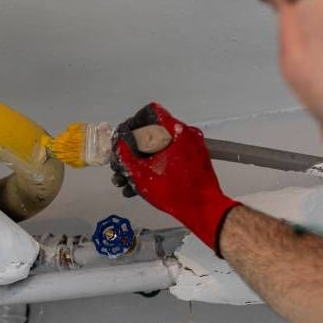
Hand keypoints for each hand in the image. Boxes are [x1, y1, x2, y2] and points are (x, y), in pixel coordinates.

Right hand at [110, 103, 239, 252]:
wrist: (204, 210)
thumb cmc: (178, 194)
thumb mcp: (142, 174)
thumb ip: (125, 155)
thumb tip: (119, 144)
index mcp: (175, 132)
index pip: (150, 112)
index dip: (132, 123)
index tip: (125, 137)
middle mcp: (186, 135)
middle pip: (153, 131)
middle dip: (133, 149)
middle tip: (123, 161)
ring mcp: (192, 147)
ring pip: (160, 146)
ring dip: (142, 161)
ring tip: (128, 178)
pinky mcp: (194, 159)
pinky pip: (169, 156)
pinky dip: (155, 166)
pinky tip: (141, 183)